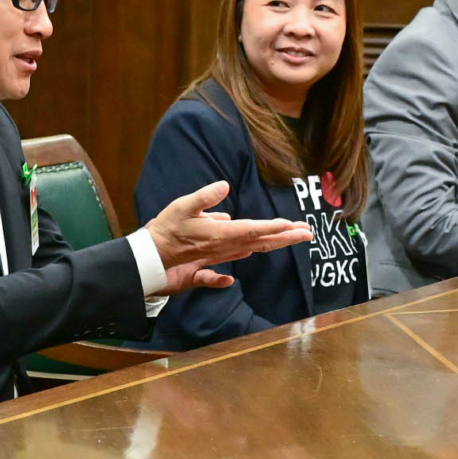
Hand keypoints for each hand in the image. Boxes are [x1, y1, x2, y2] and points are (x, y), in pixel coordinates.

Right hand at [143, 181, 311, 294]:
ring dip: (271, 245)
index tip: (294, 226)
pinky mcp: (202, 268)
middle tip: (308, 233)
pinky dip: (231, 270)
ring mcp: (215, 258)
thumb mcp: (183, 206)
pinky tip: (236, 272)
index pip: (253, 230)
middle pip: (260, 242)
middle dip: (285, 237)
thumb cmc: (165, 230)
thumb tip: (224, 186)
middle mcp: (223, 248)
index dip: (275, 228)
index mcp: (220, 235)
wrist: (149, 258)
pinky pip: (219, 271)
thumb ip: (205, 197)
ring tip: (290, 239)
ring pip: (249, 251)